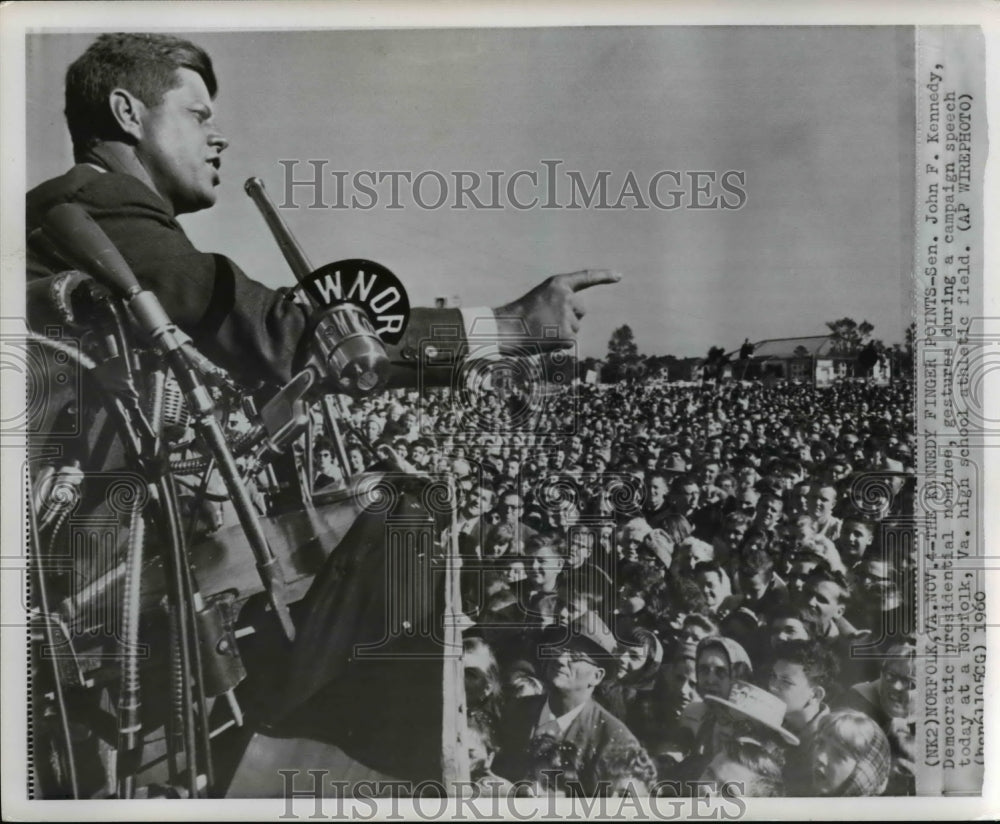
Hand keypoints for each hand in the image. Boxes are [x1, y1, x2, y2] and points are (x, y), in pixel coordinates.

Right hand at [493, 269, 621, 353]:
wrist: (506, 330)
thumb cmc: (520, 316)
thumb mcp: (541, 300)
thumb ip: (560, 303)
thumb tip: (577, 321)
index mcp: (557, 283)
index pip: (585, 277)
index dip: (603, 276)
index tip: (619, 276)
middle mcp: (566, 296)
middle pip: (581, 311)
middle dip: (570, 318)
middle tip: (546, 322)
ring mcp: (567, 315)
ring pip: (575, 328)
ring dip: (562, 332)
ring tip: (542, 330)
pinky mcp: (567, 334)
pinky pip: (571, 341)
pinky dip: (560, 344)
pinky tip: (545, 340)